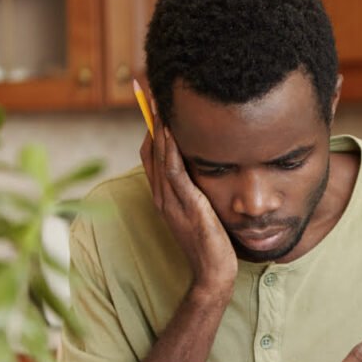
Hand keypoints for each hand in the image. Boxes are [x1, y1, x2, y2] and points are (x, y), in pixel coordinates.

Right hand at [139, 107, 236, 298]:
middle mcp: (161, 196)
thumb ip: (195, 191)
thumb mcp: (200, 211)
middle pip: (149, 148)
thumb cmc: (211, 245)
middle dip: (148, 118)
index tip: (153, 101)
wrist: (214, 273)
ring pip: (158, 156)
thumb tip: (201, 169)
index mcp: (163, 196)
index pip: (151, 154)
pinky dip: (170, 148)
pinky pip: (173, 171)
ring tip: (155, 98)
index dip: (150, 126)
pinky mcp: (186, 205)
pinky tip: (171, 129)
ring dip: (156, 126)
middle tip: (147, 88)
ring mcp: (171, 201)